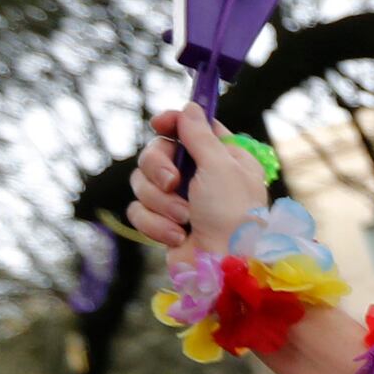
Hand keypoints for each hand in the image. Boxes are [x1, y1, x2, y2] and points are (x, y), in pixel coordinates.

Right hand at [132, 102, 268, 256]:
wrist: (227, 267)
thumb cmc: (234, 214)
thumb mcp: (221, 166)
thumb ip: (201, 135)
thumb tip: (190, 107)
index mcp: (222, 157)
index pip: (190, 127)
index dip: (171, 123)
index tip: (159, 124)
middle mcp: (200, 176)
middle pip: (156, 153)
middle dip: (158, 168)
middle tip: (172, 182)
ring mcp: (180, 201)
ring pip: (142, 183)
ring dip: (161, 202)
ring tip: (184, 218)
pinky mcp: (163, 224)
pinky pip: (139, 211)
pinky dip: (155, 224)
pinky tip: (177, 236)